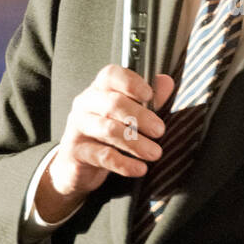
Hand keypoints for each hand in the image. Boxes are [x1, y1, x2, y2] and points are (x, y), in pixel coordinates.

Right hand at [37, 65, 174, 220]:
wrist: (77, 164)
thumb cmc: (105, 134)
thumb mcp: (128, 115)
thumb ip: (149, 99)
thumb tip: (166, 83)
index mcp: (100, 89)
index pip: (111, 75)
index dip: (131, 83)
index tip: (149, 95)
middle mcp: (86, 104)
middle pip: (113, 103)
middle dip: (141, 117)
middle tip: (159, 131)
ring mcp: (78, 127)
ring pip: (108, 129)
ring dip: (136, 142)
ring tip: (154, 152)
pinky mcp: (76, 151)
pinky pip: (103, 156)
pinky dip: (125, 163)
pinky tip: (139, 168)